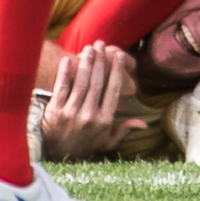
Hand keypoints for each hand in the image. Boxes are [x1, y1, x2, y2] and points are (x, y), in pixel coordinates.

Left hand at [38, 42, 145, 161]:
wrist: (56, 155)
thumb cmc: (83, 146)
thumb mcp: (105, 142)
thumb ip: (123, 130)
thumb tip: (144, 123)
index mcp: (104, 121)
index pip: (113, 91)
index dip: (116, 72)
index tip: (119, 56)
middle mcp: (89, 116)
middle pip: (97, 83)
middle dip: (100, 61)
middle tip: (101, 44)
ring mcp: (71, 113)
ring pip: (81, 82)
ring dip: (86, 62)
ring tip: (89, 47)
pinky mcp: (55, 111)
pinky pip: (61, 87)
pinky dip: (65, 72)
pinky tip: (68, 59)